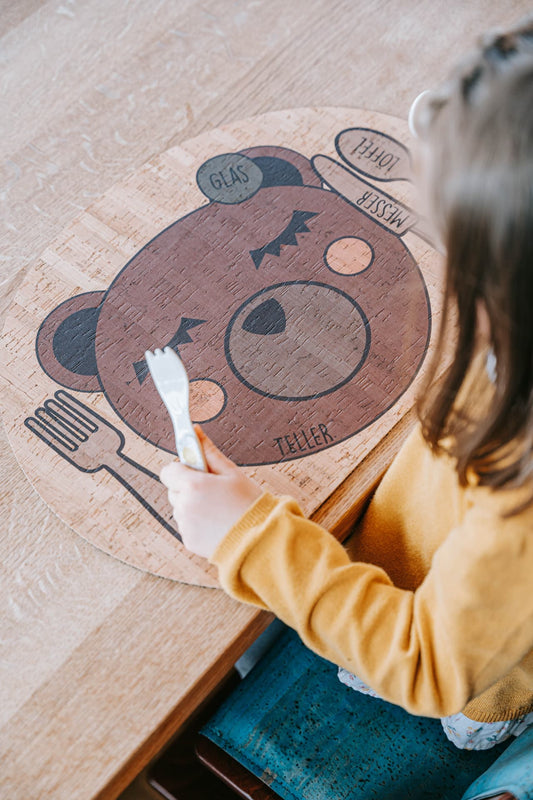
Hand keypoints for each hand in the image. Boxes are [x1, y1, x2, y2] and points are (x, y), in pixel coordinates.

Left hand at [160, 426, 262, 558]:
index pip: (169, 470)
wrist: (259, 539)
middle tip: (213, 489)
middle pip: (174, 489)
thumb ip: (209, 452)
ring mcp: (185, 525)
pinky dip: (197, 522)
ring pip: (180, 508)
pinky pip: (187, 525)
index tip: (196, 470)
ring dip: (192, 505)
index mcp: (193, 485)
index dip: (182, 468)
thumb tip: (196, 432)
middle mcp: (184, 506)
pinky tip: (217, 522)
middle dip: (188, 487)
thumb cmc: (249, 504)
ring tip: (218, 508)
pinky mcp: (189, 541)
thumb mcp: (232, 473)